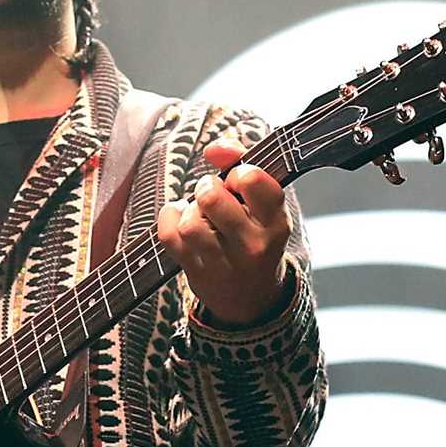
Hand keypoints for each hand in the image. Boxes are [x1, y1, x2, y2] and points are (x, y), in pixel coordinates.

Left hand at [157, 139, 290, 326]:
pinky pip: (170, 236)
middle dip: (206, 187)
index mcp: (276, 222)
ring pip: (190, 222)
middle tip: (212, 195)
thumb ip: (240, 162)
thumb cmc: (255, 235)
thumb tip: (214, 148)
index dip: (238, 171)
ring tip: (199, 214)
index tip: (237, 181)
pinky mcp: (196, 272)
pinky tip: (181, 220)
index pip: (252, 180)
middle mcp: (253, 245)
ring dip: (189, 210)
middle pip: (211, 198)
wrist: (252, 298)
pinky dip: (169, 219)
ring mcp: (224, 263)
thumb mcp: (262, 204)